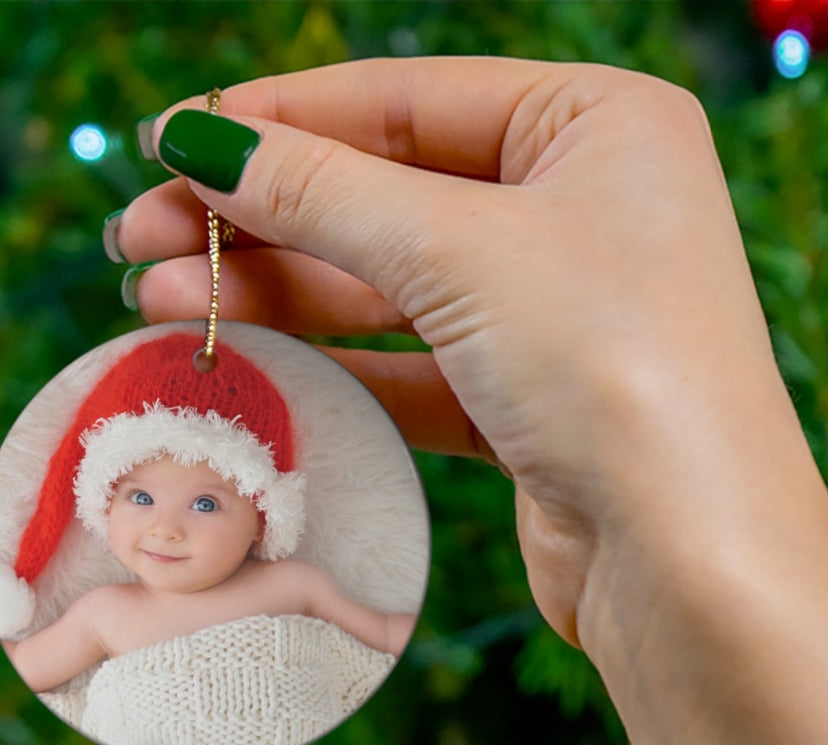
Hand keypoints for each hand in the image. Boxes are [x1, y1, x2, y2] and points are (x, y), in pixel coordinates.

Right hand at [114, 57, 811, 658]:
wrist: (689, 560)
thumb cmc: (612, 368)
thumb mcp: (459, 251)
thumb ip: (323, 193)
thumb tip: (201, 140)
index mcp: (599, 125)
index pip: (406, 100)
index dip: (278, 120)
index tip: (167, 142)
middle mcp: (586, 209)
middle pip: (388, 194)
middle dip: (260, 218)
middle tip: (138, 239)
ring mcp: (560, 314)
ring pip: (392, 287)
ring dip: (278, 294)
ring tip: (158, 303)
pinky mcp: (533, 407)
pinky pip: (413, 369)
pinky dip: (332, 367)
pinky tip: (245, 362)